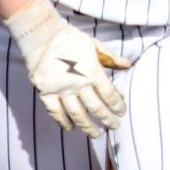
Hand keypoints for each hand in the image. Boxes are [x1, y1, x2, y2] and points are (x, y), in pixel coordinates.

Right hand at [4, 0, 130, 137]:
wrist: (41, 36)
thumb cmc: (70, 39)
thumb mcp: (94, 44)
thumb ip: (110, 58)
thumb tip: (127, 65)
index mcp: (91, 71)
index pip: (109, 94)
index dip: (117, 105)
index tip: (121, 111)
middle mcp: (77, 83)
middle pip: (96, 107)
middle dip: (108, 119)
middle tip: (114, 126)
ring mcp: (61, 89)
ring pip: (77, 114)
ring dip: (88, 126)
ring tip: (96, 134)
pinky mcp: (46, 92)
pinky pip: (55, 112)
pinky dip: (63, 122)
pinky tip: (71, 127)